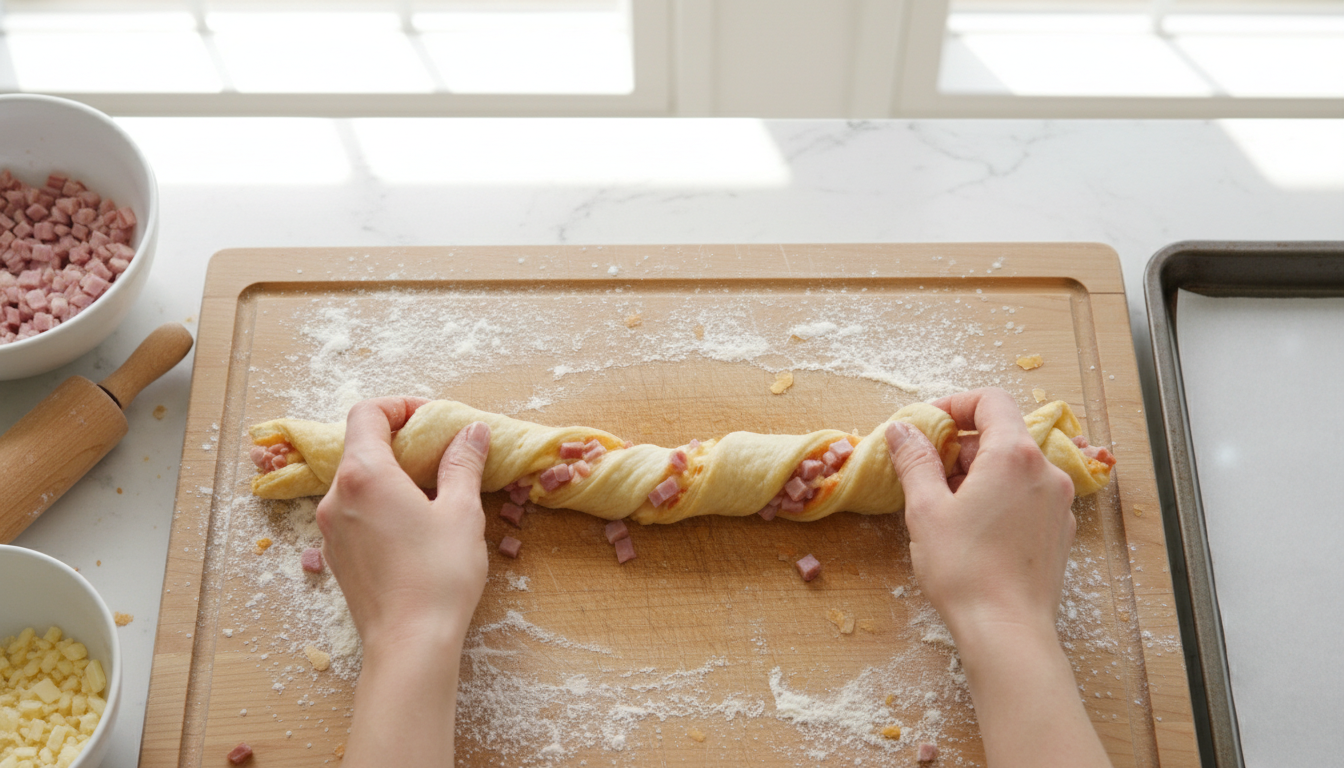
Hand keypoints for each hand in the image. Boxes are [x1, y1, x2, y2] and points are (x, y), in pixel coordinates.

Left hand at [315, 397, 490, 767]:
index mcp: (364, 474)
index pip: (368, 413)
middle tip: (441, 454)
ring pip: (358, 481)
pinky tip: (415, 526)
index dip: (400, 406)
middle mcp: (337, 497)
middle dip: (402, 440)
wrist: (409, 644)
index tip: (433, 419)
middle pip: (361, 445)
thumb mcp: (461, 511)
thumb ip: (462, 464)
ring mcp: (330, 529)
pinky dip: (381, 503)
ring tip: (434, 492)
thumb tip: (472, 432)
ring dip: (392, 474)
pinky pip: (355, 512)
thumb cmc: (438, 576)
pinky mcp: (336, 556)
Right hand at [886, 387, 1075, 637]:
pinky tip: (973, 528)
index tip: (927, 424)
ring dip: (978, 472)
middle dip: (960, 445)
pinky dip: (999, 496)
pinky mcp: (1060, 530)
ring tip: (945, 506)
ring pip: (1014, 466)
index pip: (991, 400)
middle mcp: (1046, 471)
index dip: (955, 404)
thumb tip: (902, 429)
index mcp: (1014, 456)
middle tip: (926, 472)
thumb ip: (915, 461)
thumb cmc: (964, 570)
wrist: (1007, 631)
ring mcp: (1058, 502)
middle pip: (1002, 434)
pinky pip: (1027, 495)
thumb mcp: (926, 509)